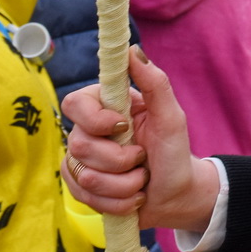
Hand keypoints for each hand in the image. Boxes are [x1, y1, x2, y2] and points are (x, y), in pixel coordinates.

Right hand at [62, 46, 219, 232]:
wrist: (176, 194)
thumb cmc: (174, 151)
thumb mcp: (171, 116)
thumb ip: (154, 82)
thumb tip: (132, 50)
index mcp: (106, 107)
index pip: (74, 102)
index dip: (95, 119)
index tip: (123, 127)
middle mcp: (88, 131)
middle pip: (79, 145)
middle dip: (120, 160)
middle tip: (142, 158)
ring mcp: (81, 161)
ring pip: (85, 176)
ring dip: (124, 184)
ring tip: (141, 178)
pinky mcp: (80, 188)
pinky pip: (86, 198)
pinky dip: (117, 202)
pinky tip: (133, 197)